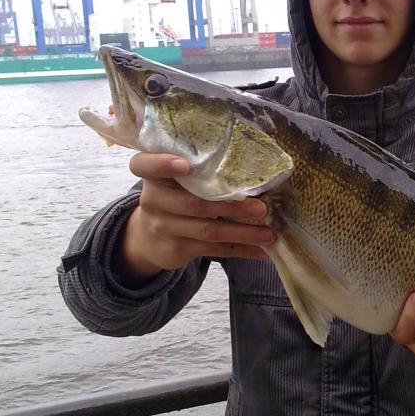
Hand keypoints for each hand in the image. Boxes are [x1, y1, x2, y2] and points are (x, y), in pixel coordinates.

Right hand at [116, 154, 275, 283]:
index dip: (162, 164)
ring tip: (269, 234)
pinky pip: (214, 250)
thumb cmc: (173, 197)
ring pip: (208, 230)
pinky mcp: (177, 249)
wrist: (147, 238)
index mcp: (154, 176)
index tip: (185, 165)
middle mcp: (154, 200)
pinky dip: (241, 250)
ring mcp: (164, 227)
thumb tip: (253, 169)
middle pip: (194, 204)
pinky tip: (261, 251)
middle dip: (231, 207)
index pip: (144, 165)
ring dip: (243, 233)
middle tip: (261, 208)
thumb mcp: (174, 180)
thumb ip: (198, 171)